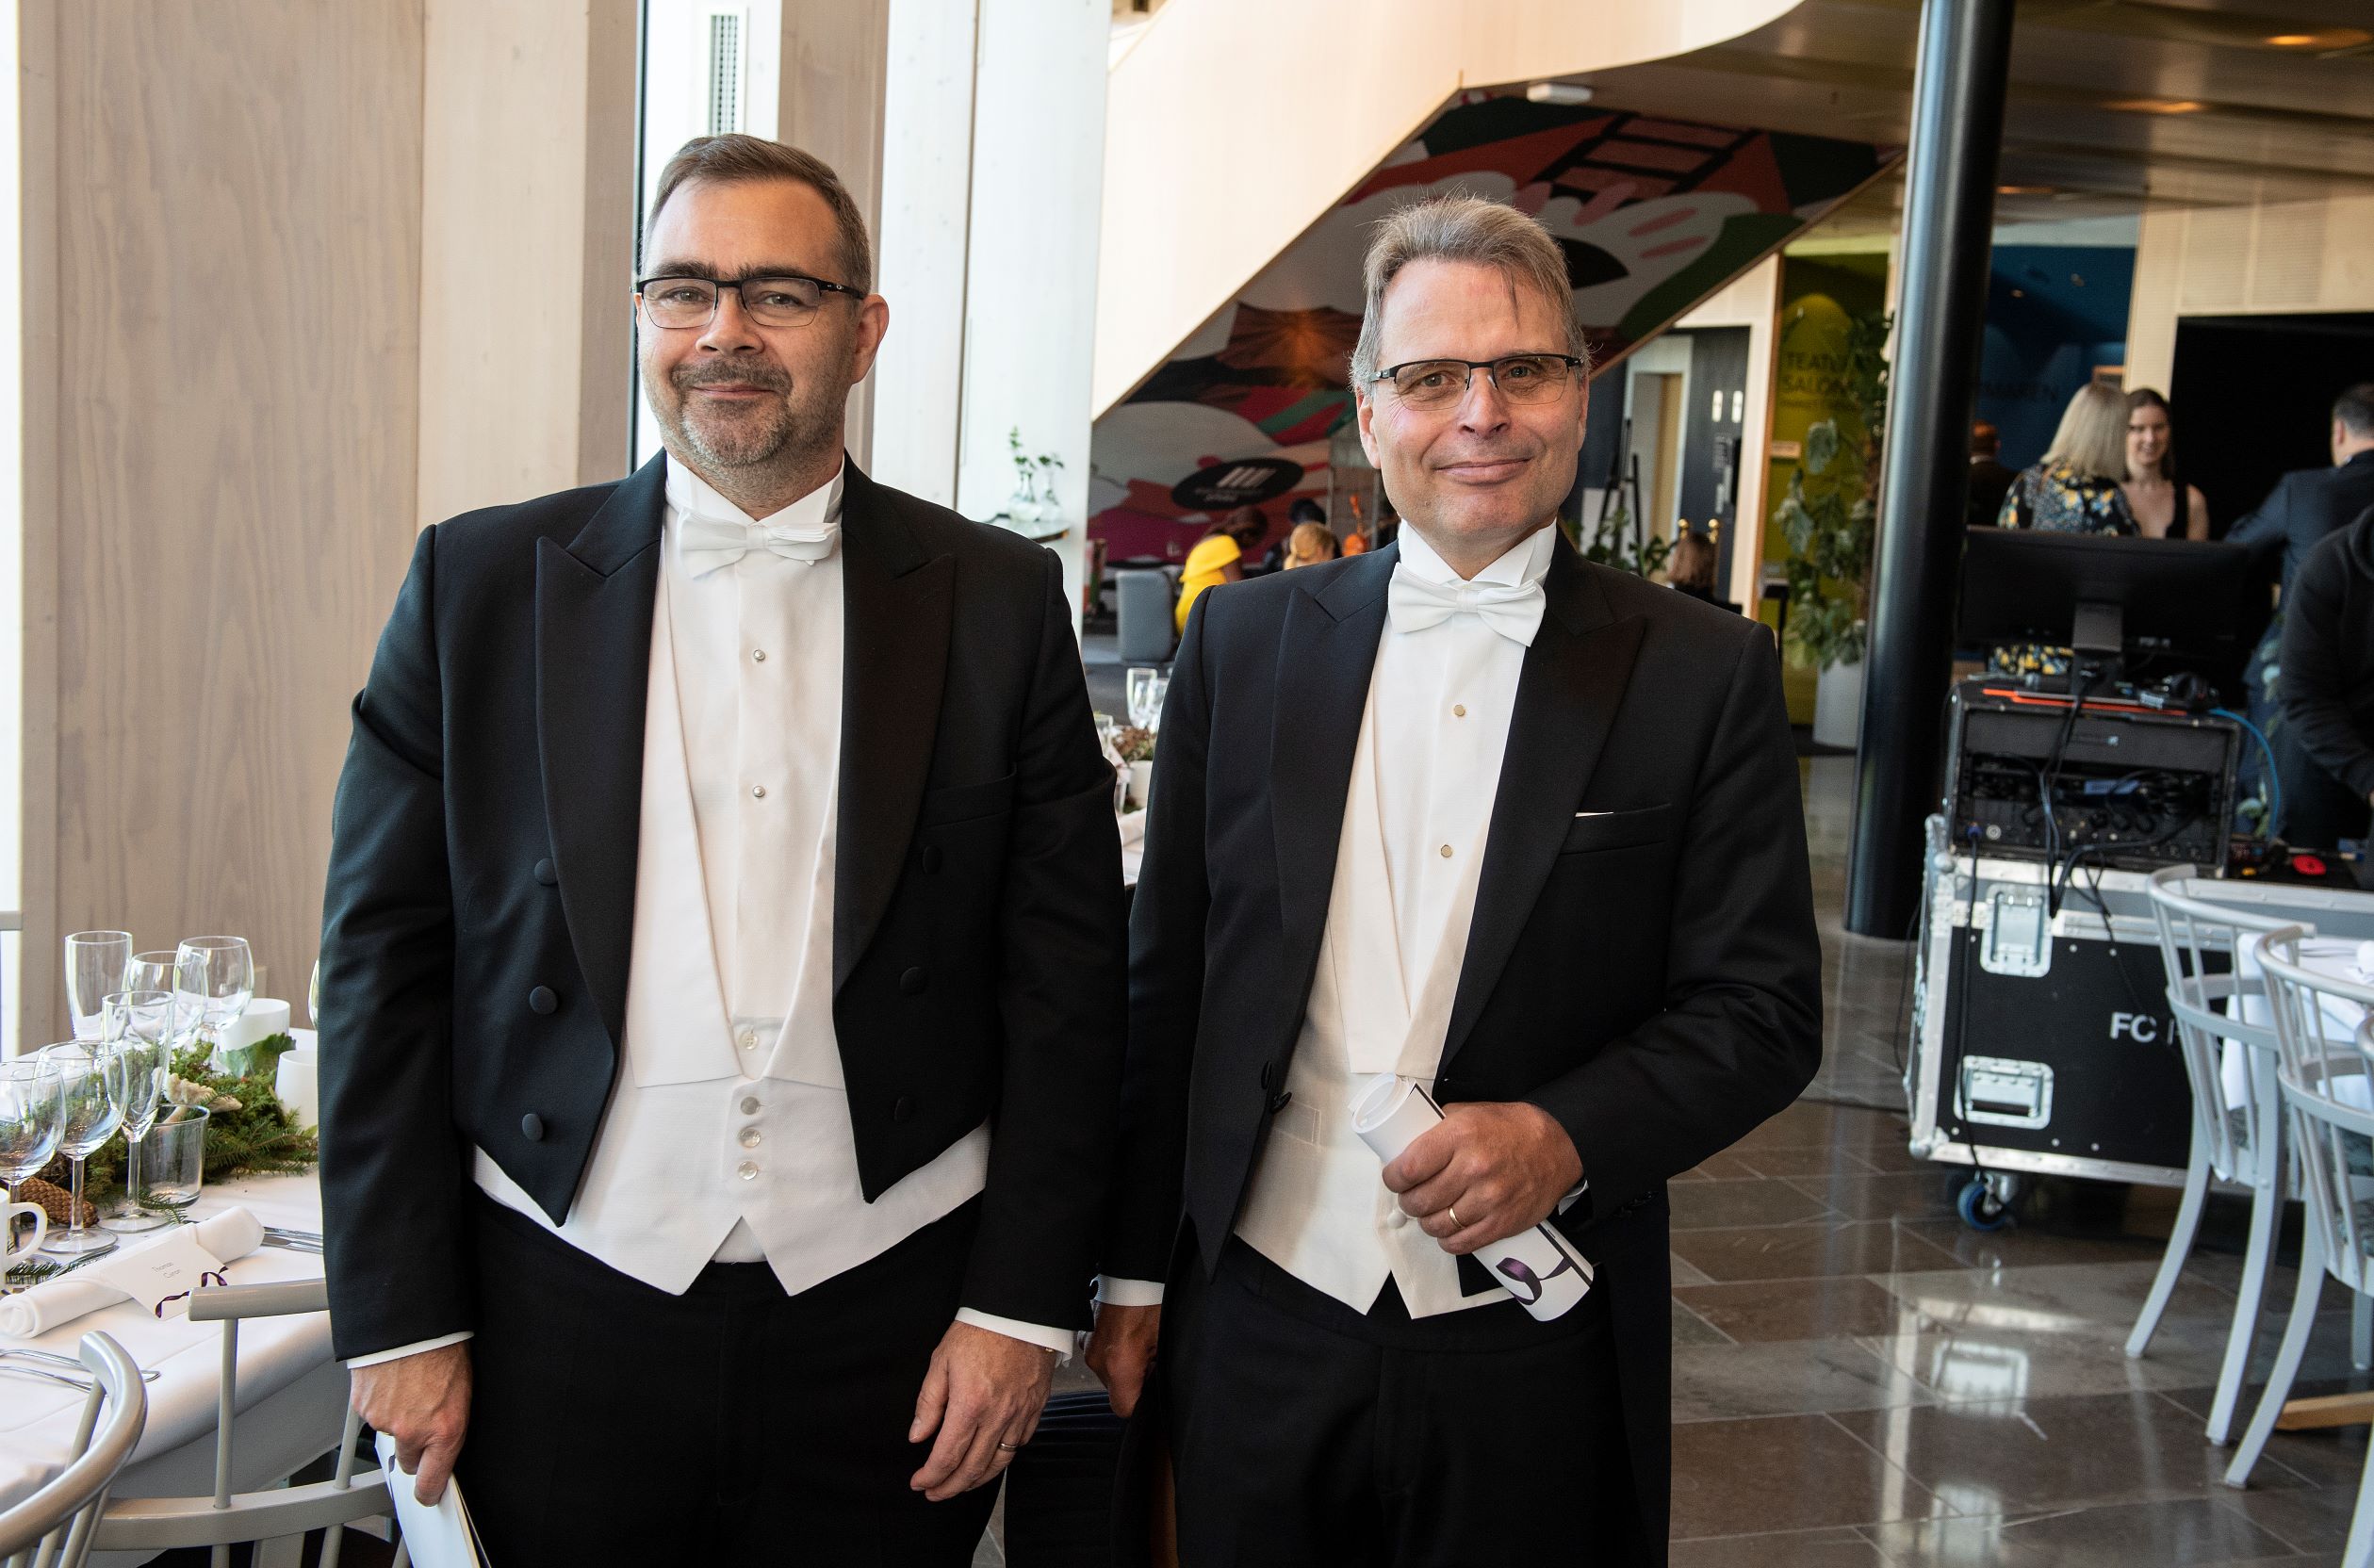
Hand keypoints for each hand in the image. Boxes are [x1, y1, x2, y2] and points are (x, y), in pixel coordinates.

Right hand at [350, 1341, 471, 1503]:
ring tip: (409, 1387)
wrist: (412, 1322)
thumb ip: (449, 1423)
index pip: (432, 1481)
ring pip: (390, 1433)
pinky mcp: (363, 1408)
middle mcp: (414, 1431)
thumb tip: (443, 1440)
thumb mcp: (462, 1391)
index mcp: (446, 1429)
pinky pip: (373, 1413)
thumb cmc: (444, 1348)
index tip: (428, 1492)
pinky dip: (380, 1401)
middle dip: (414, 1447)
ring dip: (397, 1417)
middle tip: (421, 1419)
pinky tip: (393, 1381)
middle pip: (408, 1461)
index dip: (429, 1490)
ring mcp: (386, 1421)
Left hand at [908, 1322, 1055, 1500]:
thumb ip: (928, 1403)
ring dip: (975, 1480)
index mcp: (969, 1405)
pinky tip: (989, 1460)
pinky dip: (1001, 1460)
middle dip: (949, 1488)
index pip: (947, 1456)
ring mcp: (1019, 1414)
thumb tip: (918, 1436)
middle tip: (934, 1493)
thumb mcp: (941, 1361)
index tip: (919, 1482)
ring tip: (959, 1485)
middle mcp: (997, 1416)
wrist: (1019, 1312)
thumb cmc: (979, 1331)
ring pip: (998, 1463)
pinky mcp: (1035, 1409)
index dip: (930, 1477)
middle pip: (972, 1468)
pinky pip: (1019, 1445)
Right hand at [1086, 1302, 1160, 1417]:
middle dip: (1134, 1381)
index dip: (1141, 1404)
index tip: (1151, 1388)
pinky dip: (1114, 1352)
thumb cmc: (1150, 1300)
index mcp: (1118, 1365)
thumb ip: (1156, 1373)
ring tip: (1141, 1341)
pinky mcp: (1084, 1336)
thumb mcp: (1163, 1342)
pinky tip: (1128, 1334)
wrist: (1131, 1271)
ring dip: (1124, 1366)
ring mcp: (1087, 1347)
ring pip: (1108, 1374)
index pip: (1124, 1408)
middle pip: (1116, 1391)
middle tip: (1151, 1357)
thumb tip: (1154, 1391)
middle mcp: (1097, 1360)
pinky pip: (1101, 1356)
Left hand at [1382, 1100, 1582, 1254]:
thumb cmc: (1509, 1128)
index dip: (1393, 1178)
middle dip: (1408, 1201)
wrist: (1557, 1145)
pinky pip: (1461, 1243)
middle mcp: (1473, 1168)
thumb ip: (1437, 1126)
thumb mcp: (1470, 1112)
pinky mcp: (1502, 1223)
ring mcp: (1488, 1199)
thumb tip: (1405, 1143)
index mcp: (1459, 1135)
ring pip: (1436, 1225)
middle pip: (1419, 1201)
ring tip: (1429, 1212)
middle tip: (1411, 1196)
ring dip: (1426, 1222)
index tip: (1394, 1179)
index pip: (1408, 1168)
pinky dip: (1448, 1240)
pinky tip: (1448, 1229)